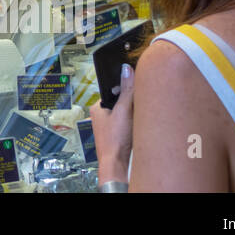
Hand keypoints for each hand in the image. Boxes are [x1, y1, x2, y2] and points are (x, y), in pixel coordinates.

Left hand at [89, 63, 134, 183]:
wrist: (116, 165)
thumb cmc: (115, 140)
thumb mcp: (123, 110)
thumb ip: (126, 90)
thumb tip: (126, 69)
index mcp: (97, 107)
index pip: (113, 90)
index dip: (124, 89)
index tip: (134, 91)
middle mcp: (101, 116)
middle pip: (120, 101)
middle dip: (130, 103)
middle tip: (135, 110)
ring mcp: (109, 126)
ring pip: (125, 113)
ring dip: (133, 114)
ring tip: (136, 120)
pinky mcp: (117, 135)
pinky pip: (128, 124)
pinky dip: (134, 124)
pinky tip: (136, 128)